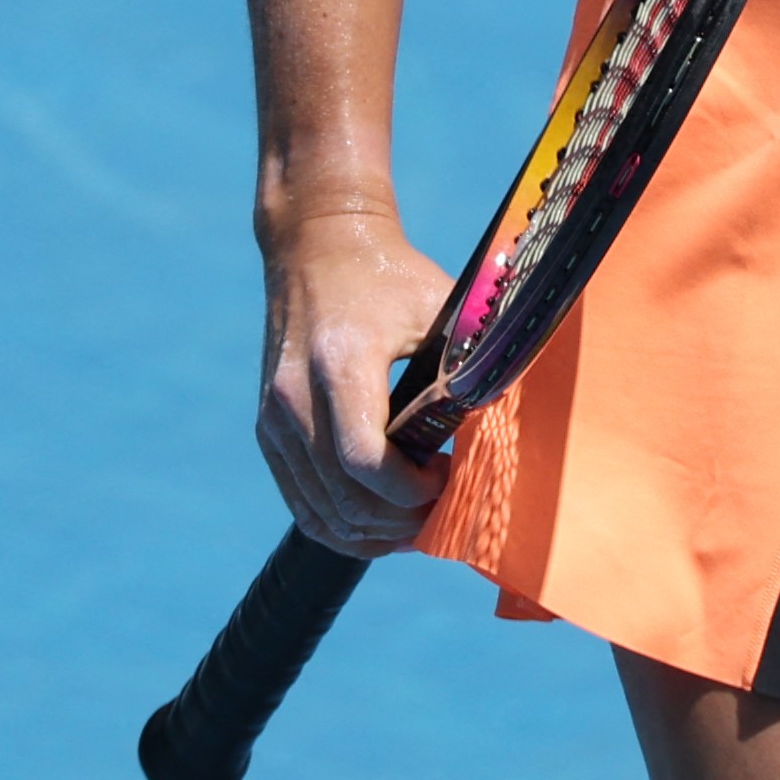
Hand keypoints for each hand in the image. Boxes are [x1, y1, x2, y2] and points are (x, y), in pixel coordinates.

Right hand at [256, 207, 456, 557]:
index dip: (412, 490)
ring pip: (320, 512)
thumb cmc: (390, 276)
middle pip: (344, 497)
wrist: (317, 246)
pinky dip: (342, 525)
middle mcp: (293, 397)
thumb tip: (510, 427)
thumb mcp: (440, 306)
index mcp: (338, 362)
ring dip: (374, 533)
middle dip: (400, 520)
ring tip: (420, 524)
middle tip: (446, 511)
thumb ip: (467, 366)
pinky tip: (383, 522)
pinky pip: (302, 502)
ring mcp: (274, 419)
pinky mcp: (268, 431)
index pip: (364, 460)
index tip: (451, 477)